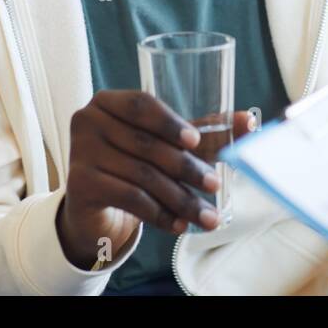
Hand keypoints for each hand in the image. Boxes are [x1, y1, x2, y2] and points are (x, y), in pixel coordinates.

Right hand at [57, 91, 257, 268]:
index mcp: (108, 101)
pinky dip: (159, 214)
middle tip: (215, 185)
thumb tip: (249, 121)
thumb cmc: (135, 164)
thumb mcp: (167, 145)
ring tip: (207, 216)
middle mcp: (88, 120)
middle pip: (146, 144)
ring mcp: (79, 152)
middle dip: (186, 168)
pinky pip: (129, 198)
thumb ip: (204, 132)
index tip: (196, 141)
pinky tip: (179, 226)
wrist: (96, 209)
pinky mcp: (79, 185)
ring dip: (180, 198)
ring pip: (142, 175)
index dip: (170, 122)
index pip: (142, 104)